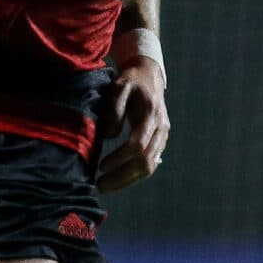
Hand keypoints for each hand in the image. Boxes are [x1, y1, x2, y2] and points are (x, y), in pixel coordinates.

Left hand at [97, 52, 169, 191]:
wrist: (149, 76)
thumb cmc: (131, 82)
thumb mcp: (119, 87)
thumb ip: (115, 109)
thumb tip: (109, 136)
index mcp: (151, 114)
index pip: (137, 144)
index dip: (119, 158)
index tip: (101, 166)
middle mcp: (161, 129)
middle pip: (145, 161)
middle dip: (122, 176)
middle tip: (99, 185)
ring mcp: (162, 137)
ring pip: (149, 167)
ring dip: (127, 180)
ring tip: (105, 186)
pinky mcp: (160, 143)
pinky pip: (149, 165)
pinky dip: (133, 176)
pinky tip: (117, 180)